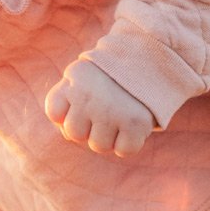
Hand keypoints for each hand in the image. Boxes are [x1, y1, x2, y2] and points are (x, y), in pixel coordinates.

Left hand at [45, 60, 159, 155]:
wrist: (155, 60)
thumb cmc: (113, 76)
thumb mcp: (85, 75)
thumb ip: (67, 100)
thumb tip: (66, 134)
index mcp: (75, 77)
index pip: (54, 112)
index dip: (68, 114)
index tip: (82, 103)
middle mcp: (88, 94)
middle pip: (74, 134)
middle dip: (88, 128)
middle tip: (105, 112)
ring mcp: (111, 109)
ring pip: (98, 146)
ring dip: (110, 138)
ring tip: (120, 117)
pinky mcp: (135, 123)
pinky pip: (124, 151)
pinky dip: (129, 144)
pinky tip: (133, 126)